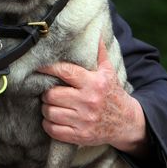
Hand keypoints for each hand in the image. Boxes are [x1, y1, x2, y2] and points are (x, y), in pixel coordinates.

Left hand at [37, 39, 149, 156]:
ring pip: (50, 112)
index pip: (65, 72)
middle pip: (52, 94)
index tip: (39, 67)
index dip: (48, 68)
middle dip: (47, 92)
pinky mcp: (80, 136)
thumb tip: (95, 32)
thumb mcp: (109, 72)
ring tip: (51, 104)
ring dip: (46, 108)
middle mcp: (88, 101)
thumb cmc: (113, 94)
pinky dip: (48, 124)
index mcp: (94, 83)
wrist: (127, 123)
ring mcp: (83, 120)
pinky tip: (53, 119)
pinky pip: (53, 129)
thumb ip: (99, 53)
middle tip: (49, 91)